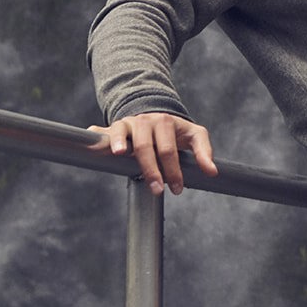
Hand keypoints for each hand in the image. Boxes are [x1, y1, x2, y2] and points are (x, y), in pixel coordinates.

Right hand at [88, 112, 217, 194]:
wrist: (156, 115)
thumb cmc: (176, 131)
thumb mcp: (194, 136)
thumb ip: (204, 152)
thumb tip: (213, 172)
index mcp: (166, 122)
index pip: (169, 150)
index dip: (173, 170)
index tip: (177, 189)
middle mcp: (147, 121)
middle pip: (146, 146)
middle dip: (151, 170)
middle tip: (157, 190)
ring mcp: (130, 123)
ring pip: (124, 134)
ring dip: (121, 144)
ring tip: (121, 154)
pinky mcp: (116, 127)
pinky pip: (105, 130)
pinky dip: (99, 134)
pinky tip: (93, 142)